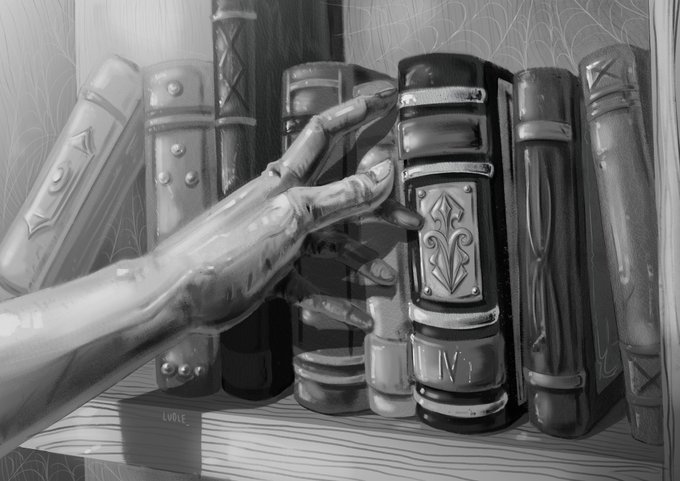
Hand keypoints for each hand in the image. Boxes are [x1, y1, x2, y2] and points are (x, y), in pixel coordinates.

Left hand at [152, 79, 419, 333]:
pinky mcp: (273, 273)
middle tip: (411, 216)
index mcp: (286, 182)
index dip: (355, 113)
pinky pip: (312, 285)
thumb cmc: (226, 250)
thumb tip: (383, 171)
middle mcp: (286, 205)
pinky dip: (335, 303)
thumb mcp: (290, 218)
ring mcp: (281, 241)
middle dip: (378, 204)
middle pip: (343, 196)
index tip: (386, 99)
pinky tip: (358, 319)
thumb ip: (337, 198)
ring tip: (387, 279)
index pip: (324, 134)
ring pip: (331, 245)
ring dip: (362, 261)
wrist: (180, 295)